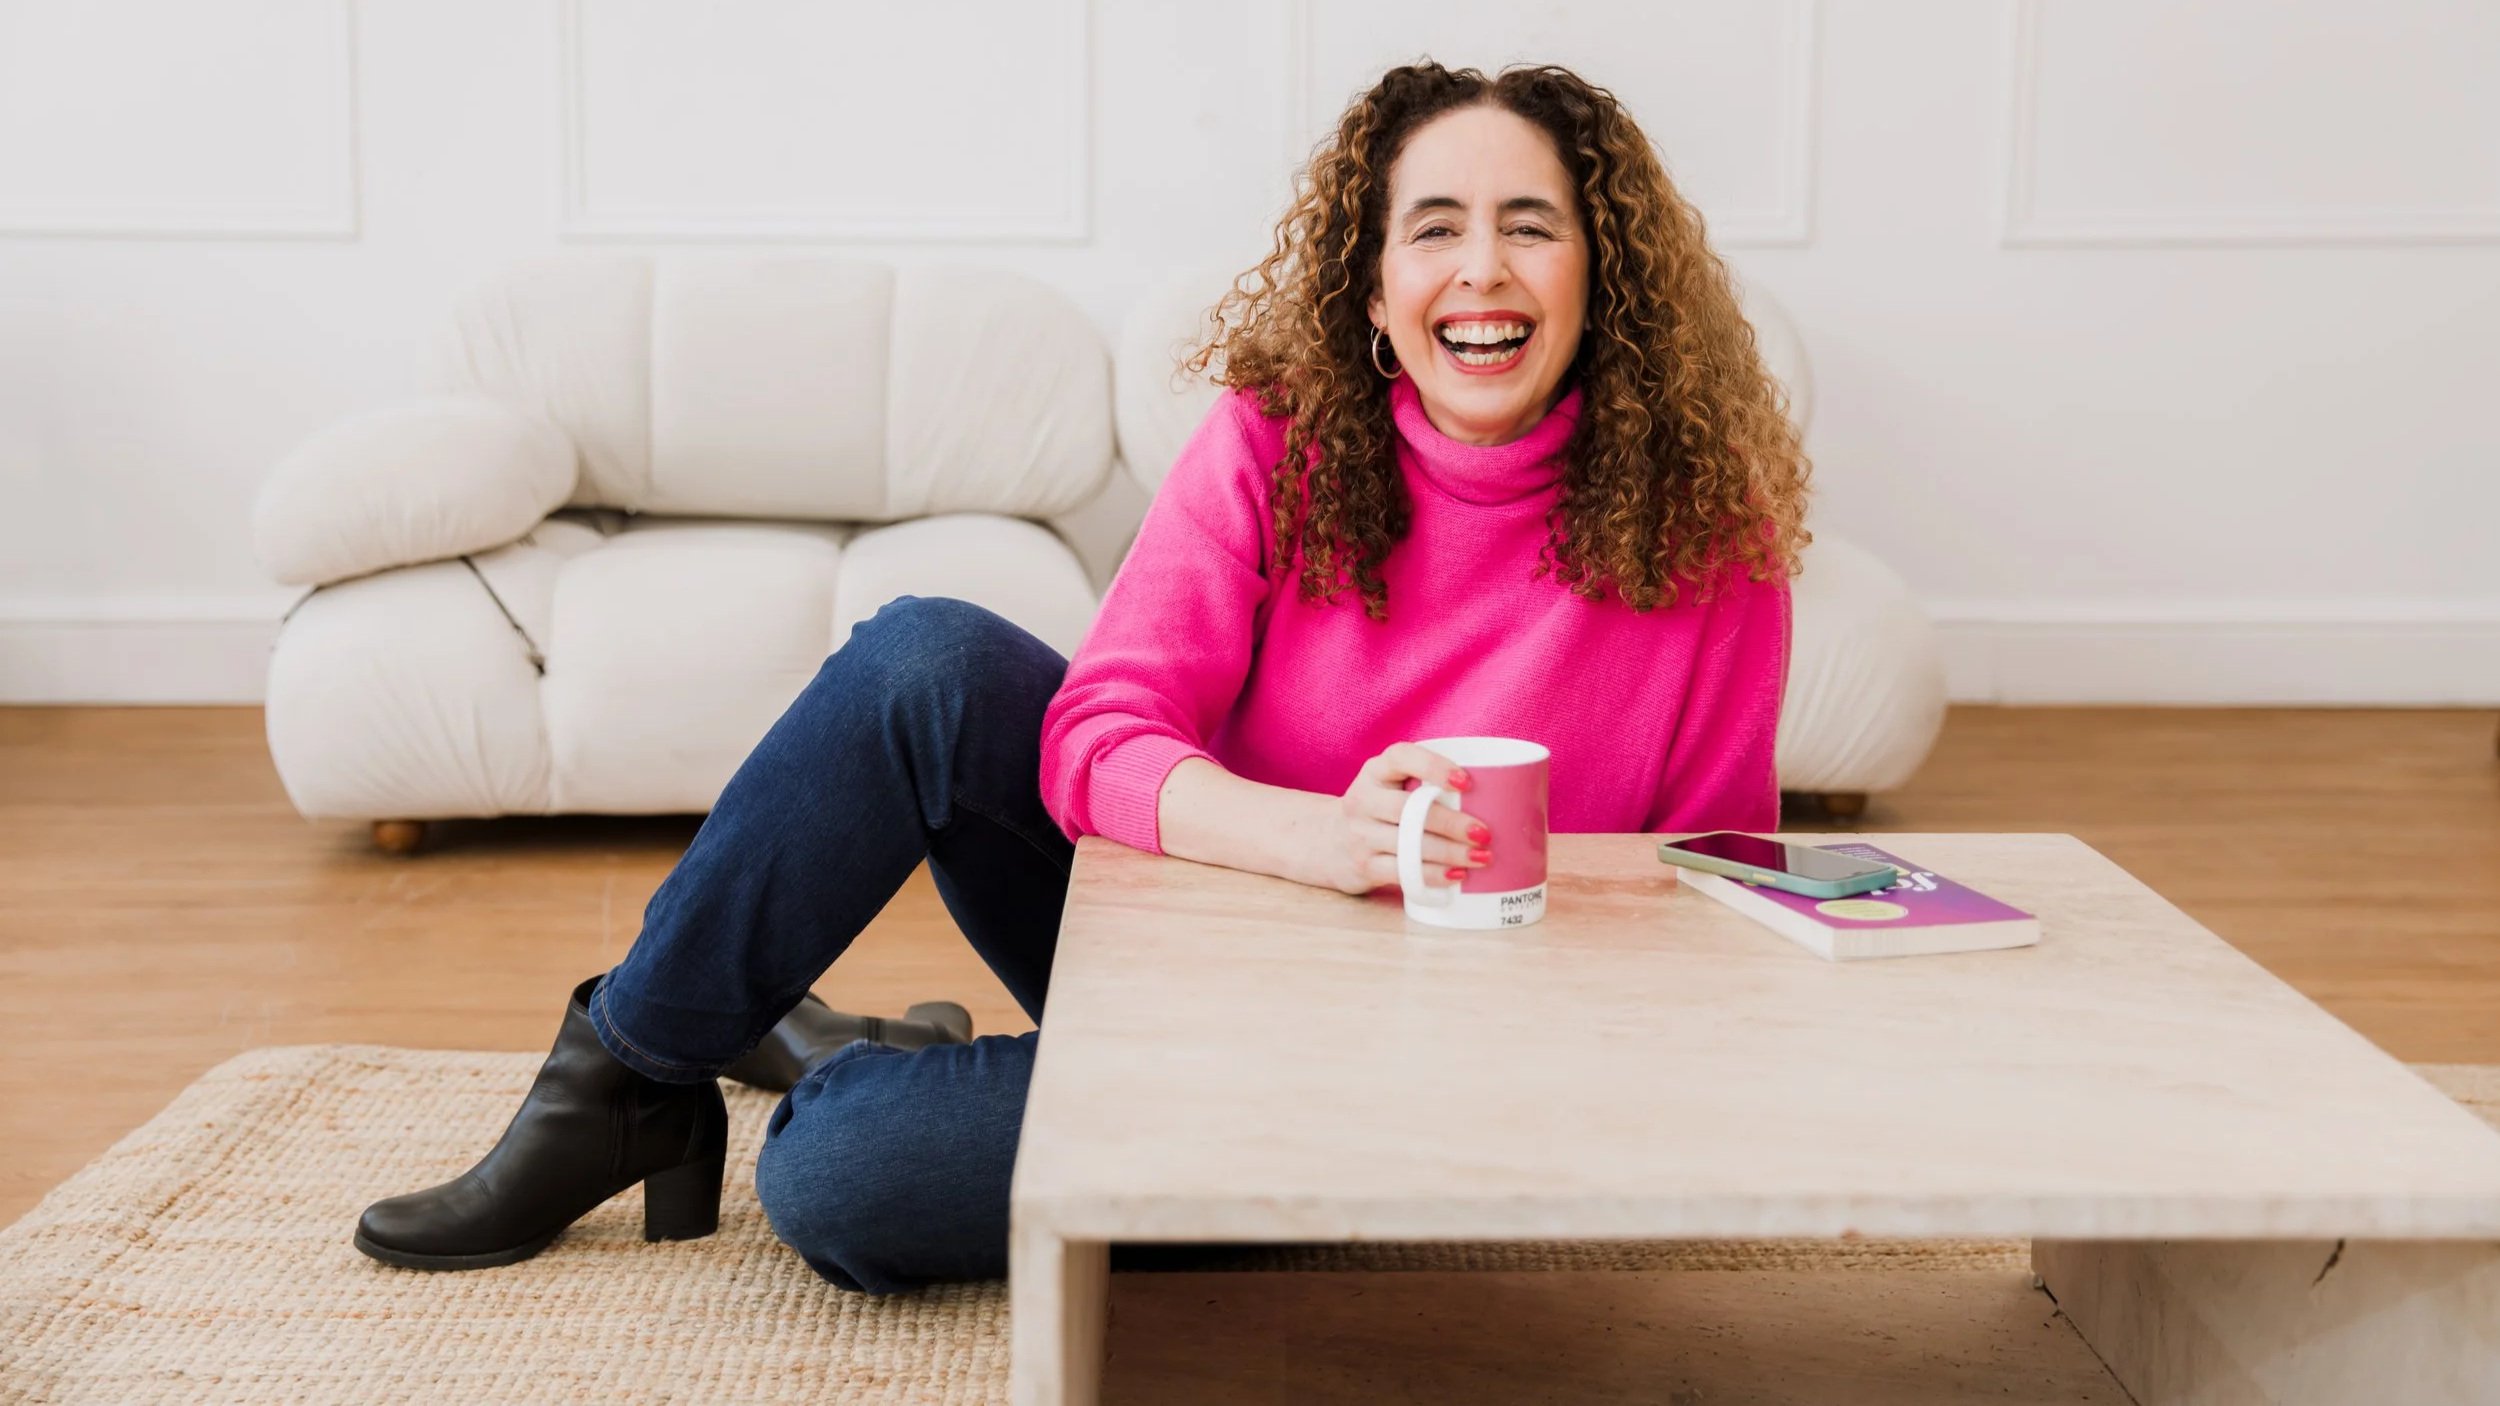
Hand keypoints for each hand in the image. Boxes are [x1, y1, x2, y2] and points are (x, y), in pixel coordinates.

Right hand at [1310, 743, 1493, 895]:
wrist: (1331, 843)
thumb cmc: (1382, 811)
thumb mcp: (1392, 786)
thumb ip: (1428, 784)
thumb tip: (1504, 794)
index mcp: (1375, 771)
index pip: (1401, 756)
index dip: (1434, 766)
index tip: (1466, 781)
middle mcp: (1363, 799)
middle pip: (1408, 808)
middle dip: (1451, 822)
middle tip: (1484, 832)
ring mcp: (1359, 834)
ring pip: (1407, 843)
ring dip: (1450, 853)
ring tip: (1482, 857)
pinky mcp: (1364, 865)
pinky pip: (1401, 871)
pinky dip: (1433, 875)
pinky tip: (1456, 876)